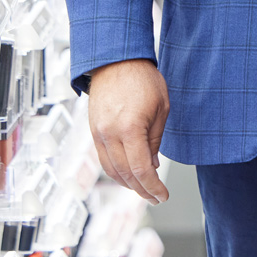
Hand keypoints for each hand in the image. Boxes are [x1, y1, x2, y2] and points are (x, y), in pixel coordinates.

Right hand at [88, 58, 170, 202]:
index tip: (163, 195)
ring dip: (127, 184)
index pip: (140, 170)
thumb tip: (151, 166)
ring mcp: (98, 133)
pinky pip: (103, 160)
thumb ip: (155, 140)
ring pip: (111, 171)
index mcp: (130, 128)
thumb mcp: (161, 108)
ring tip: (144, 189)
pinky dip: (116, 172)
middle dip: (142, 190)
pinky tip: (128, 174)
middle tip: (156, 197)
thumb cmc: (142, 79)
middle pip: (125, 175)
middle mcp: (109, 134)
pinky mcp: (93, 131)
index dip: (153, 187)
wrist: (116, 59)